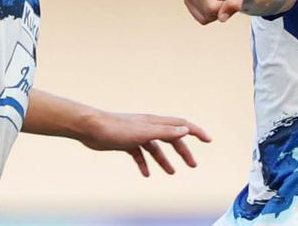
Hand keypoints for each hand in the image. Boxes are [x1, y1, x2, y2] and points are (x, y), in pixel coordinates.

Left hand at [80, 110, 210, 176]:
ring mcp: (136, 135)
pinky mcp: (125, 142)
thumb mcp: (143, 132)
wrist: (89, 128)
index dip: (196, 131)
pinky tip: (145, 174)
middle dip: (183, 151)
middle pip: (171, 138)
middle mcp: (148, 127)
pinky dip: (144, 163)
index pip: (181, 125)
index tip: (208, 140)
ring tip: (172, 173)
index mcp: (154, 122)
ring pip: (156, 148)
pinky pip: (140, 154)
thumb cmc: (114, 128)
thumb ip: (164, 131)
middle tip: (193, 165)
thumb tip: (185, 129)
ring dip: (165, 160)